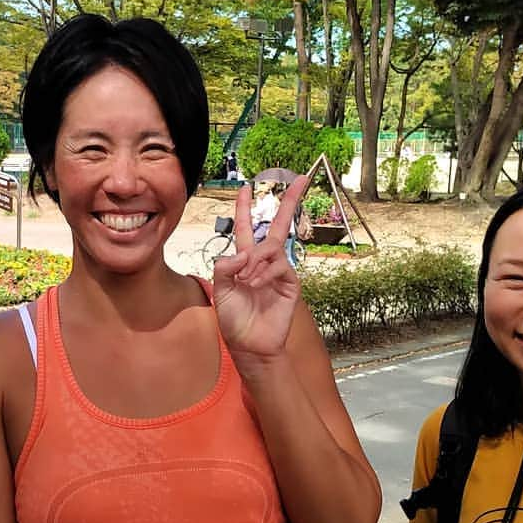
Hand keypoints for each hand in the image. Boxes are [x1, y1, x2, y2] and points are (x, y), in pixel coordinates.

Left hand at [213, 177, 307, 368]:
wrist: (249, 344)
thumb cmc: (234, 319)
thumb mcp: (220, 290)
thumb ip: (225, 267)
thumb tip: (244, 252)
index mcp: (244, 260)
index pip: (245, 228)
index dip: (244, 208)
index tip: (245, 187)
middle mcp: (264, 261)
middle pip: (277, 225)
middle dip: (290, 201)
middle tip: (302, 178)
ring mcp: (279, 271)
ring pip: (270, 247)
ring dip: (254, 262)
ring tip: (245, 282)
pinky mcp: (290, 282)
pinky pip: (278, 265)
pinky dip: (262, 273)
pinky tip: (254, 286)